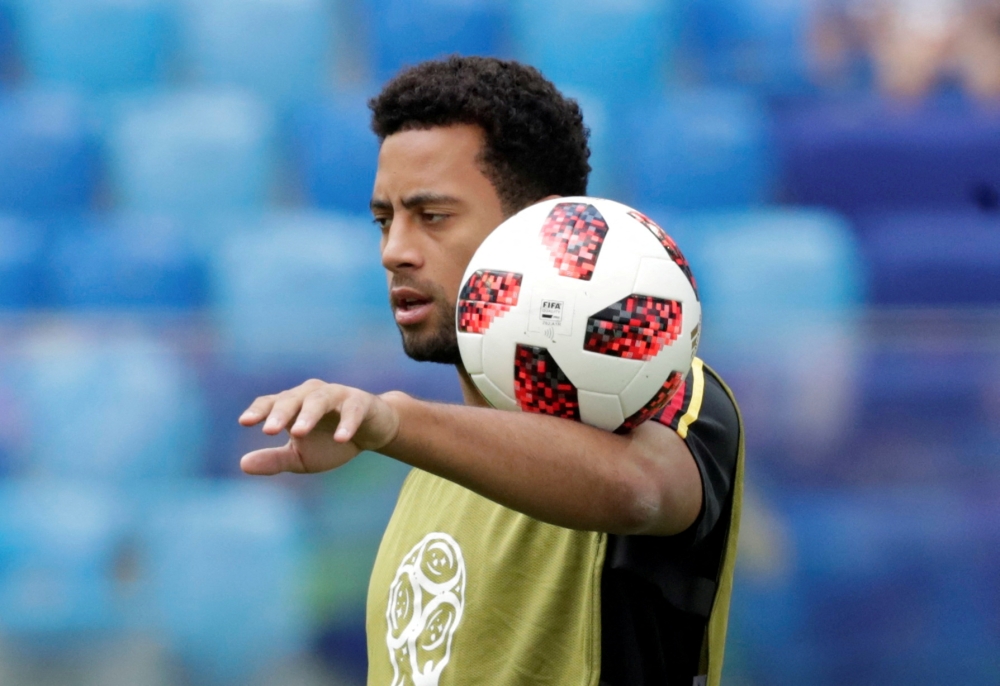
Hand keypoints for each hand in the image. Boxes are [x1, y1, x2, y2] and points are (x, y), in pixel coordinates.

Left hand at [238, 379, 401, 475]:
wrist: (372, 433)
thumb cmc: (330, 442)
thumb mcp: (300, 457)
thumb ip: (274, 459)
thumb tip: (242, 464)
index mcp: (293, 405)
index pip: (271, 403)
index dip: (259, 411)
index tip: (245, 422)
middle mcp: (311, 394)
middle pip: (292, 399)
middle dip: (280, 413)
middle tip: (269, 430)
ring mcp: (337, 395)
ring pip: (319, 400)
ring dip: (308, 414)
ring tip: (298, 432)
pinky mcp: (361, 402)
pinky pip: (352, 410)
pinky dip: (346, 423)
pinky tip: (341, 439)